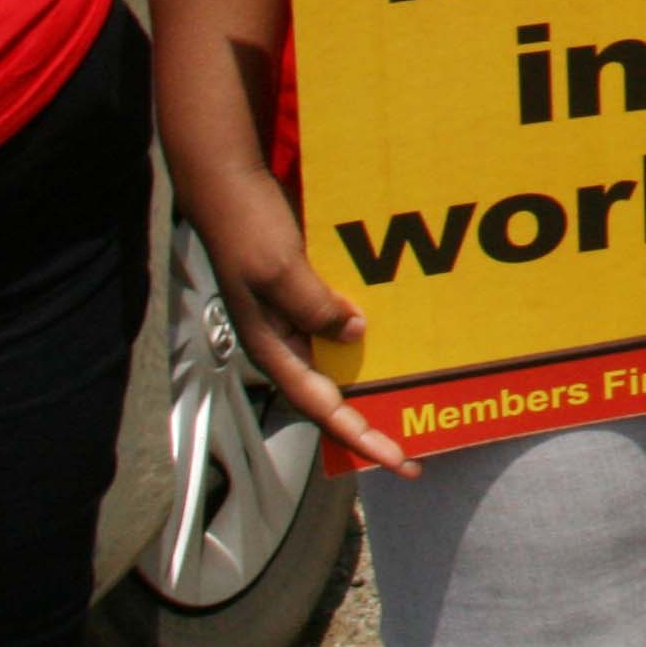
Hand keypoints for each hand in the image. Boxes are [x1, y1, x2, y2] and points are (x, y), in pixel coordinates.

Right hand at [172, 150, 412, 476]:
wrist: (230, 185)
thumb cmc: (247, 229)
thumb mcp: (279, 270)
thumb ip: (315, 306)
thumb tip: (356, 337)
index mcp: (274, 347)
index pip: (322, 407)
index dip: (360, 437)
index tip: (397, 460)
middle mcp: (286, 341)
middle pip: (334, 398)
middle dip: (371, 426)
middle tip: (415, 451)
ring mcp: (297, 318)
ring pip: (342, 366)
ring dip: (374, 385)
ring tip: (413, 404)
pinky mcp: (308, 294)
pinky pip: (345, 325)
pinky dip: (372, 338)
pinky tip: (402, 337)